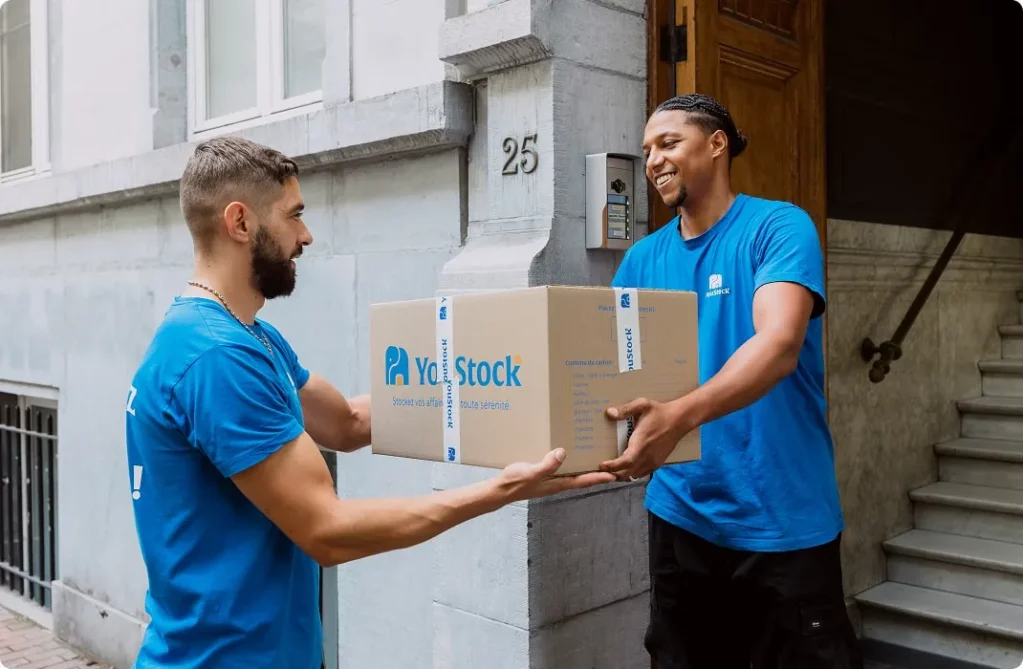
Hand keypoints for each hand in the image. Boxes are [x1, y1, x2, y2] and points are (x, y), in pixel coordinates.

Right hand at [496, 449, 615, 502]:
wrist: (500, 489)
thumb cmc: (515, 483)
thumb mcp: (531, 473)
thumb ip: (547, 465)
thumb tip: (563, 453)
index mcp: (557, 484)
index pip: (583, 481)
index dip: (599, 478)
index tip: (614, 475)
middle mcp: (557, 482)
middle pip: (582, 478)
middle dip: (597, 474)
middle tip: (612, 466)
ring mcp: (551, 479)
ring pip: (573, 473)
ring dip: (585, 468)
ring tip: (596, 458)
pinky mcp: (544, 475)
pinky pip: (562, 469)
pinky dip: (571, 463)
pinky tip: (570, 455)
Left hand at [599, 397, 688, 481]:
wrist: (680, 419)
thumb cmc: (659, 412)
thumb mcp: (642, 405)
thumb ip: (626, 409)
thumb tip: (609, 413)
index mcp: (642, 443)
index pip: (626, 462)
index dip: (613, 466)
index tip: (601, 465)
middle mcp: (647, 456)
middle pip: (627, 473)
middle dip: (613, 473)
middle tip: (601, 469)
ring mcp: (653, 461)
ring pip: (634, 475)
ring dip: (622, 474)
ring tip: (611, 468)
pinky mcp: (658, 463)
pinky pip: (642, 473)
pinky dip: (632, 473)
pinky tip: (626, 467)